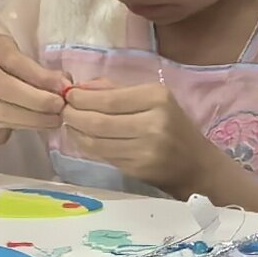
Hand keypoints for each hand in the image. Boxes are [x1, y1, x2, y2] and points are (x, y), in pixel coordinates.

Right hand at [0, 33, 73, 138]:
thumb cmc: (13, 82)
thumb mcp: (28, 72)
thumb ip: (43, 75)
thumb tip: (65, 84)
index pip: (13, 59)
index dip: (39, 75)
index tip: (63, 86)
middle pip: (4, 85)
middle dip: (37, 98)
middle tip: (60, 106)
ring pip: (3, 107)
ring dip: (34, 115)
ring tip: (56, 119)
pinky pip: (1, 122)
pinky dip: (27, 124)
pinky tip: (43, 125)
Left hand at [51, 71, 218, 193]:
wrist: (195, 164)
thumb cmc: (173, 125)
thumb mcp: (153, 99)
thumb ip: (117, 90)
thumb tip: (79, 88)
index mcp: (156, 98)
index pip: (108, 100)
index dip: (81, 99)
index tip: (67, 95)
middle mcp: (152, 124)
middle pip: (99, 121)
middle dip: (73, 115)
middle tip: (63, 111)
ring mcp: (145, 149)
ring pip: (96, 142)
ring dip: (76, 133)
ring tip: (68, 124)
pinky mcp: (137, 168)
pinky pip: (103, 156)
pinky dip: (86, 146)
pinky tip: (81, 138)